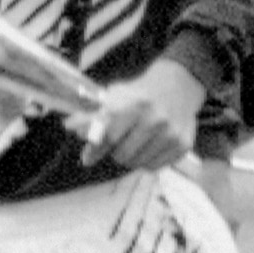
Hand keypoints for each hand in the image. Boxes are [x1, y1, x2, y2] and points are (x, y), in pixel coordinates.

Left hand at [74, 56, 203, 171]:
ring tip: (135, 141)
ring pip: (137, 163)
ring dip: (130, 157)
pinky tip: (150, 145)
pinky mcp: (183, 145)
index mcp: (135, 104)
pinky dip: (147, 161)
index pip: (109, 136)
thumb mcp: (115, 96)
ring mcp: (171, 134)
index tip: (87, 158)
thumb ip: (93, 113)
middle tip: (118, 142)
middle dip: (115, 151)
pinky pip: (154, 167)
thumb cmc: (140, 93)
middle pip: (122, 155)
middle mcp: (155, 119)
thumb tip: (70, 127)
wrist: (179, 85)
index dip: (95, 149)